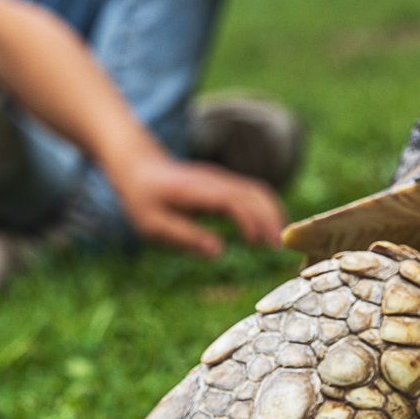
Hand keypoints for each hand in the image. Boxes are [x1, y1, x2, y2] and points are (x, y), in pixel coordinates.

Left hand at [112, 153, 286, 257]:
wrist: (139, 166)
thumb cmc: (143, 198)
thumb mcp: (153, 224)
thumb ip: (184, 236)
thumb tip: (218, 251)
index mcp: (197, 190)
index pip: (233, 200)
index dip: (250, 220)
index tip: (259, 243)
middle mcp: (214, 181)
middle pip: (254, 193)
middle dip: (271, 219)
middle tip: (280, 249)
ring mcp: (220, 180)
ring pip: (257, 191)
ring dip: (272, 215)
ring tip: (278, 244)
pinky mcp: (223, 184)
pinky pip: (251, 194)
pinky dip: (264, 211)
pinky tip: (267, 232)